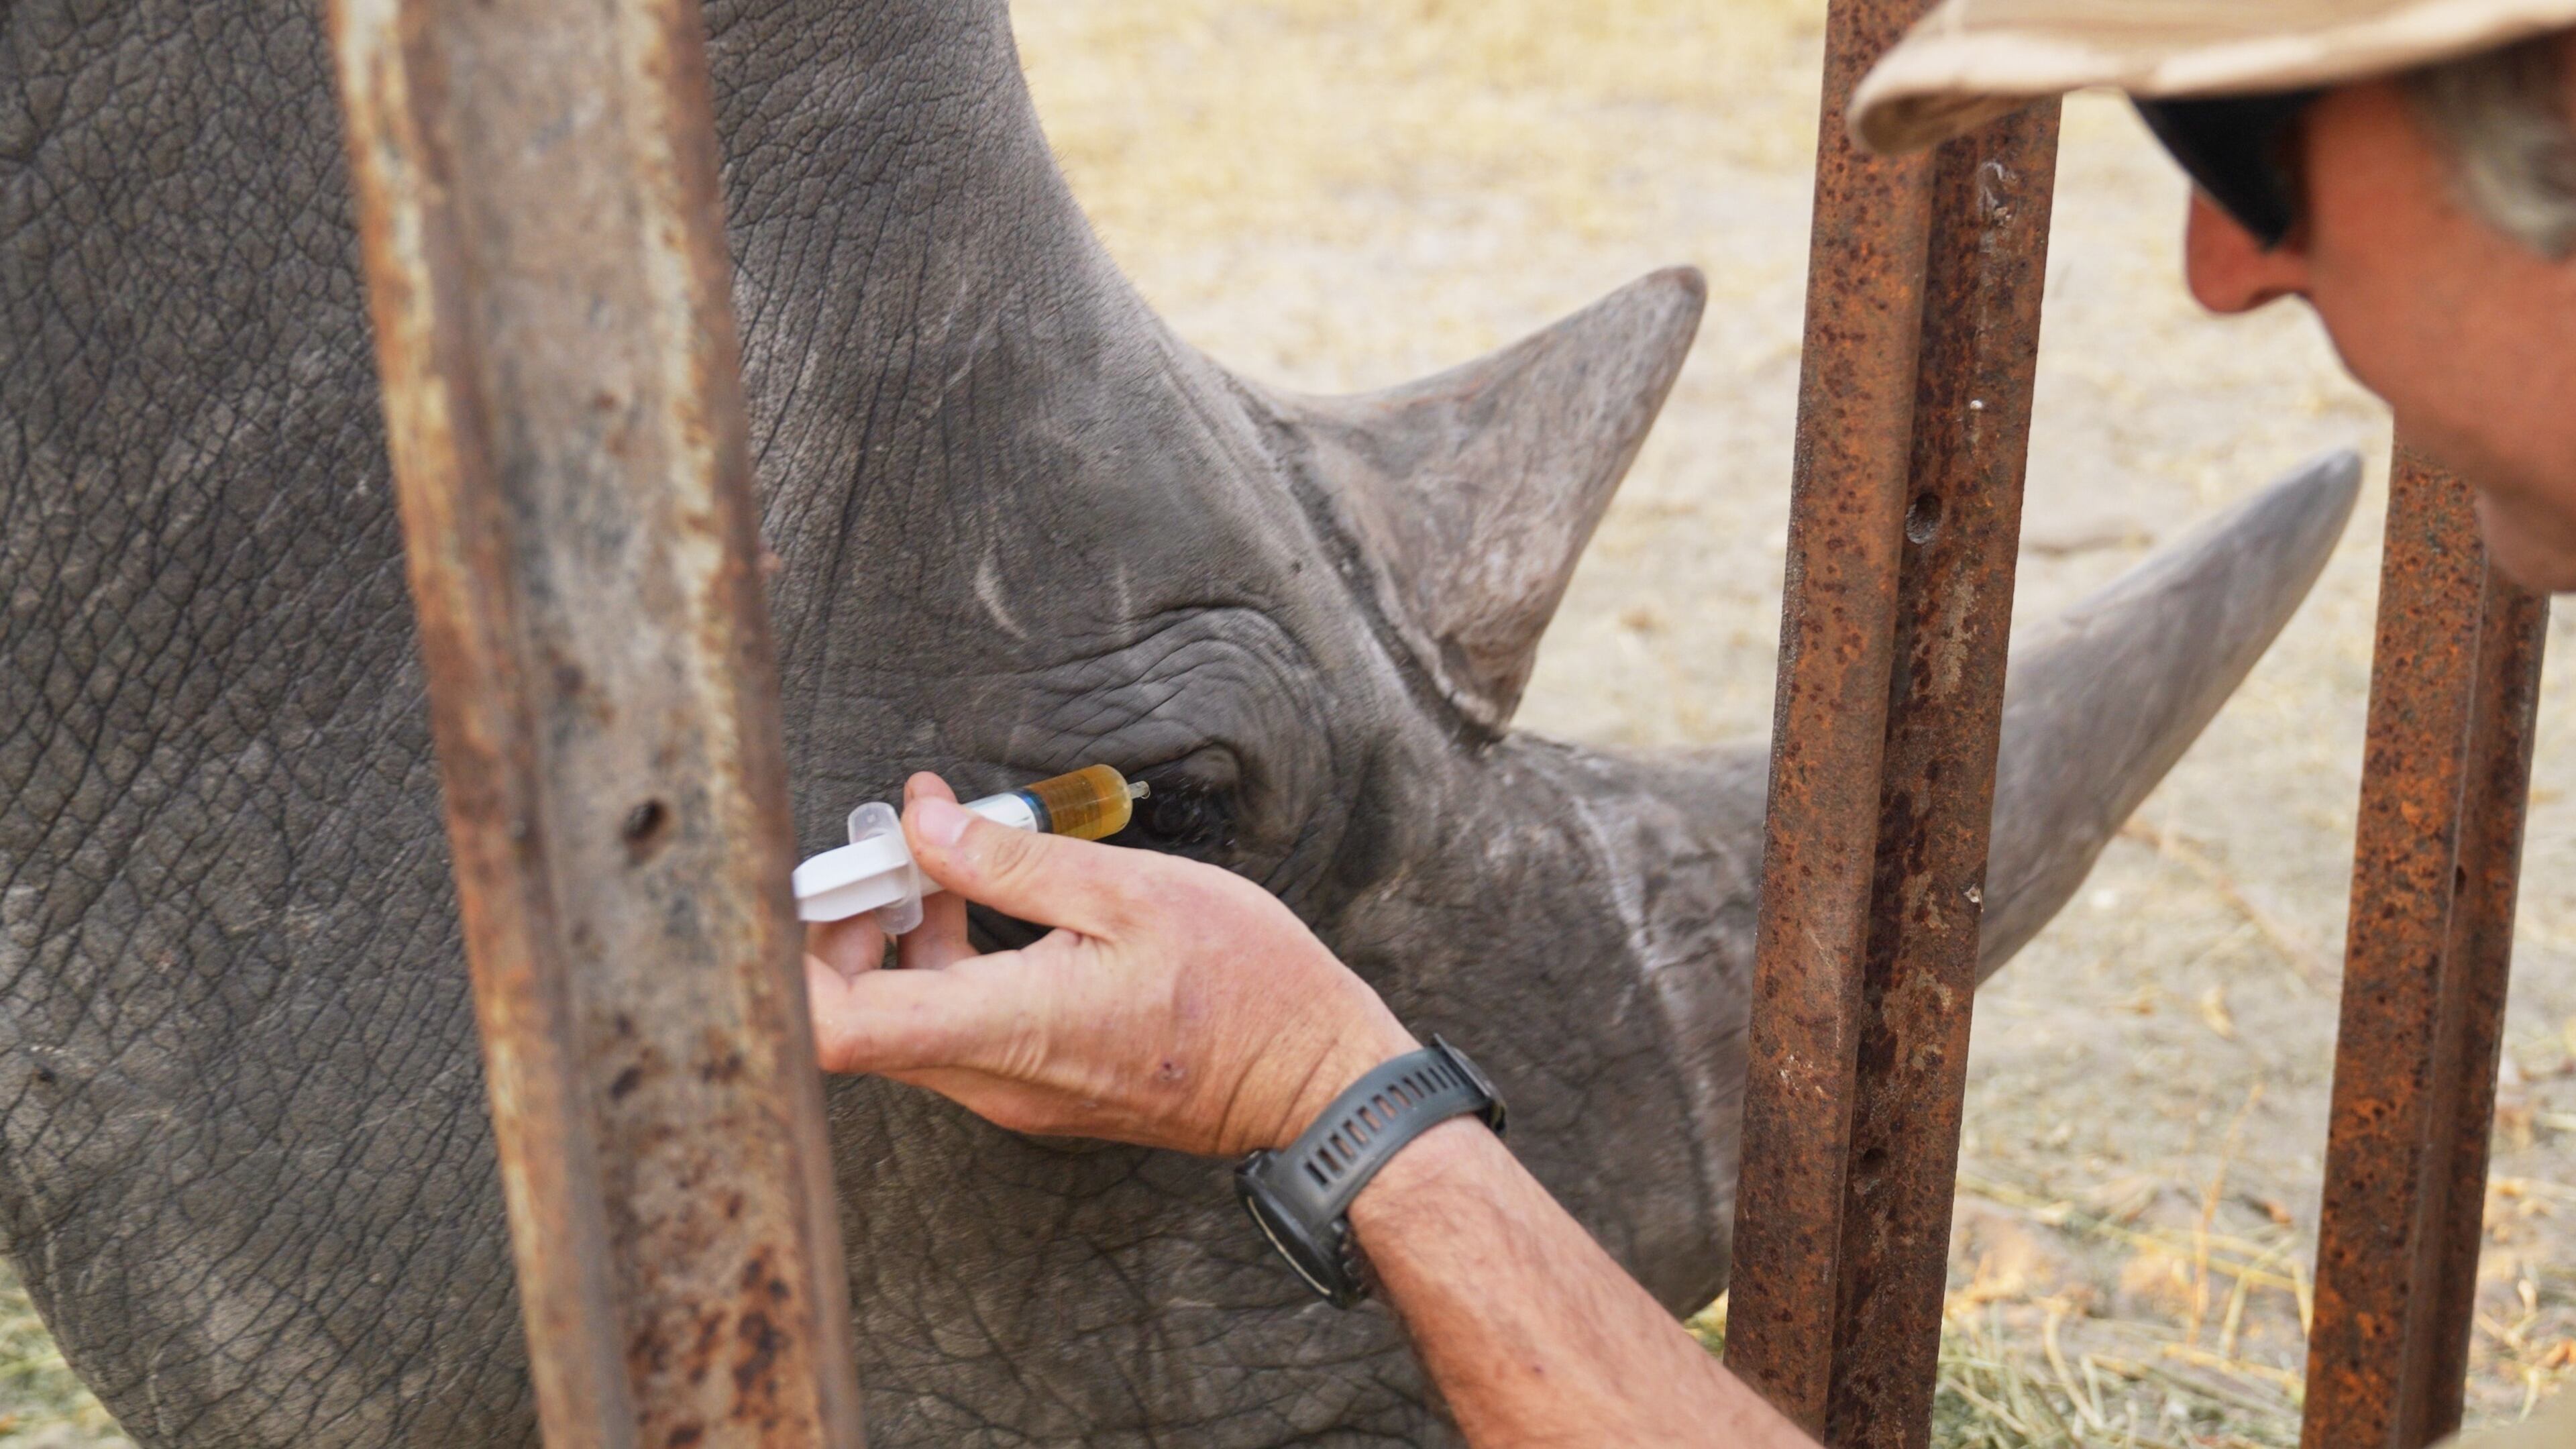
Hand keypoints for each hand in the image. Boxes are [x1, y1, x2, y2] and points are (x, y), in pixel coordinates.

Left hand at [804, 773, 1417, 1156]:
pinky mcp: (1034, 1089)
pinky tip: (980, 905)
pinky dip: (941, 965)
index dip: (786, 960)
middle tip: (884, 847)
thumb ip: (1010, 859)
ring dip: (894, 939)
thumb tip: (920, 822)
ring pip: (901, 1021)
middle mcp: (992, 1080)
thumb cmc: (1244, 986)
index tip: (814, 882)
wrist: (1313, 1083)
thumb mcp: (1130, 892)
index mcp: (1006, 1028)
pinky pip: (951, 1029)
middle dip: (842, 925)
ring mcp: (1012, 1094)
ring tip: (939, 859)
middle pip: (850, 1020)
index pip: (833, 1031)